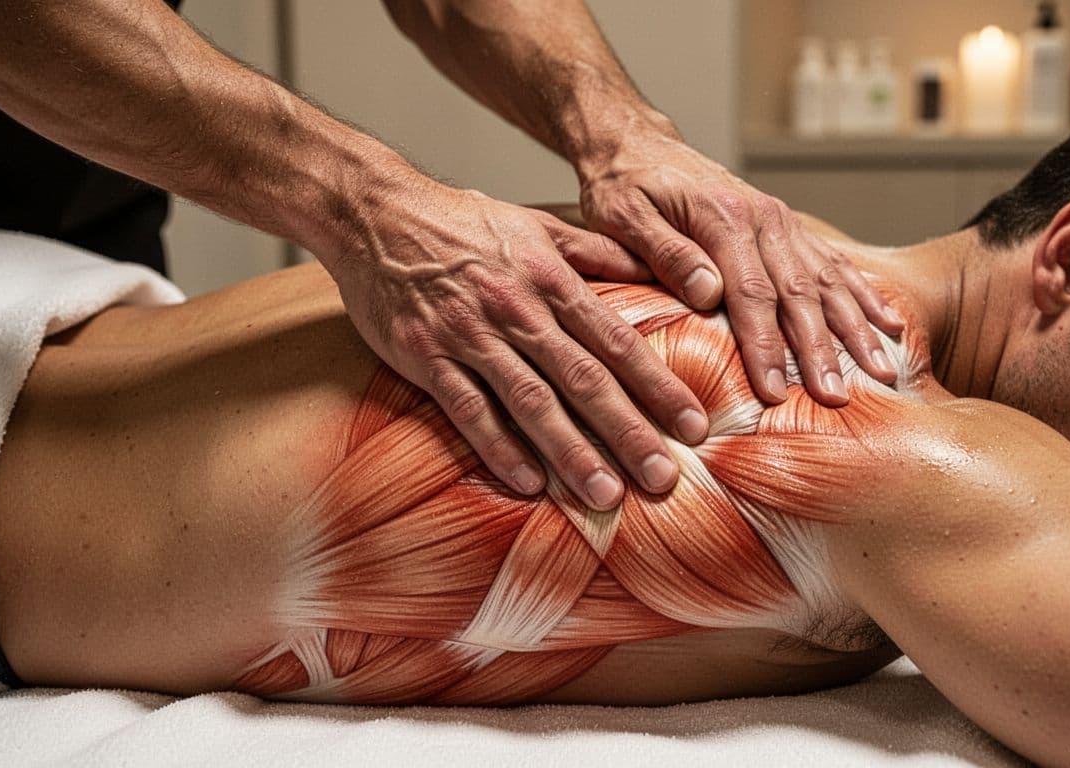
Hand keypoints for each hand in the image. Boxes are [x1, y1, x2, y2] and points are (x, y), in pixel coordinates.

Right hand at [329, 177, 708, 510]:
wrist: (376, 212)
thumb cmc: (463, 221)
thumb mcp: (537, 224)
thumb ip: (596, 252)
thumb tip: (656, 272)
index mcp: (550, 278)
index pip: (616, 340)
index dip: (657, 384)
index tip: (693, 424)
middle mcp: (516, 309)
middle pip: (583, 378)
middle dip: (628, 431)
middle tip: (664, 477)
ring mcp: (469, 335)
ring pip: (530, 401)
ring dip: (570, 451)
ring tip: (606, 494)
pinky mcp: (423, 356)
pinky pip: (467, 409)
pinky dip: (498, 447)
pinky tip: (528, 483)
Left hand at [578, 129, 904, 406]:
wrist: (639, 144)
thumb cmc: (624, 186)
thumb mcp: (623, 215)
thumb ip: (664, 253)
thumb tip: (707, 293)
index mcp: (723, 218)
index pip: (750, 293)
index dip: (765, 344)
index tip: (774, 390)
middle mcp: (763, 219)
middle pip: (800, 293)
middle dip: (822, 350)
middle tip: (836, 398)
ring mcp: (782, 223)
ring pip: (828, 282)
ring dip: (857, 329)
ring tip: (882, 372)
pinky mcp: (789, 229)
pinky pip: (836, 265)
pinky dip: (865, 297)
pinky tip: (889, 325)